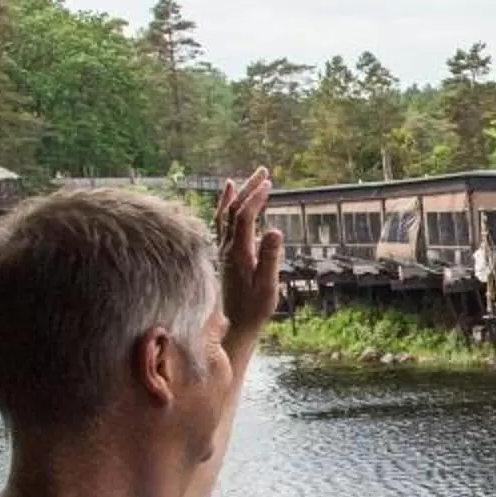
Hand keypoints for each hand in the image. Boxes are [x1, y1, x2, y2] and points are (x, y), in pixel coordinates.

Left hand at [216, 166, 281, 350]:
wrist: (234, 325)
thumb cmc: (255, 309)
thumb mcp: (268, 286)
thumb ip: (270, 258)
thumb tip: (274, 230)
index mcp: (239, 253)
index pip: (244, 217)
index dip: (255, 198)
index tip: (269, 184)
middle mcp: (227, 248)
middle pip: (233, 211)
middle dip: (247, 189)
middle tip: (263, 171)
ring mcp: (224, 251)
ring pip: (224, 216)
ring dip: (236, 196)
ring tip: (244, 179)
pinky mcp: (225, 255)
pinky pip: (221, 225)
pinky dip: (225, 209)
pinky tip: (230, 203)